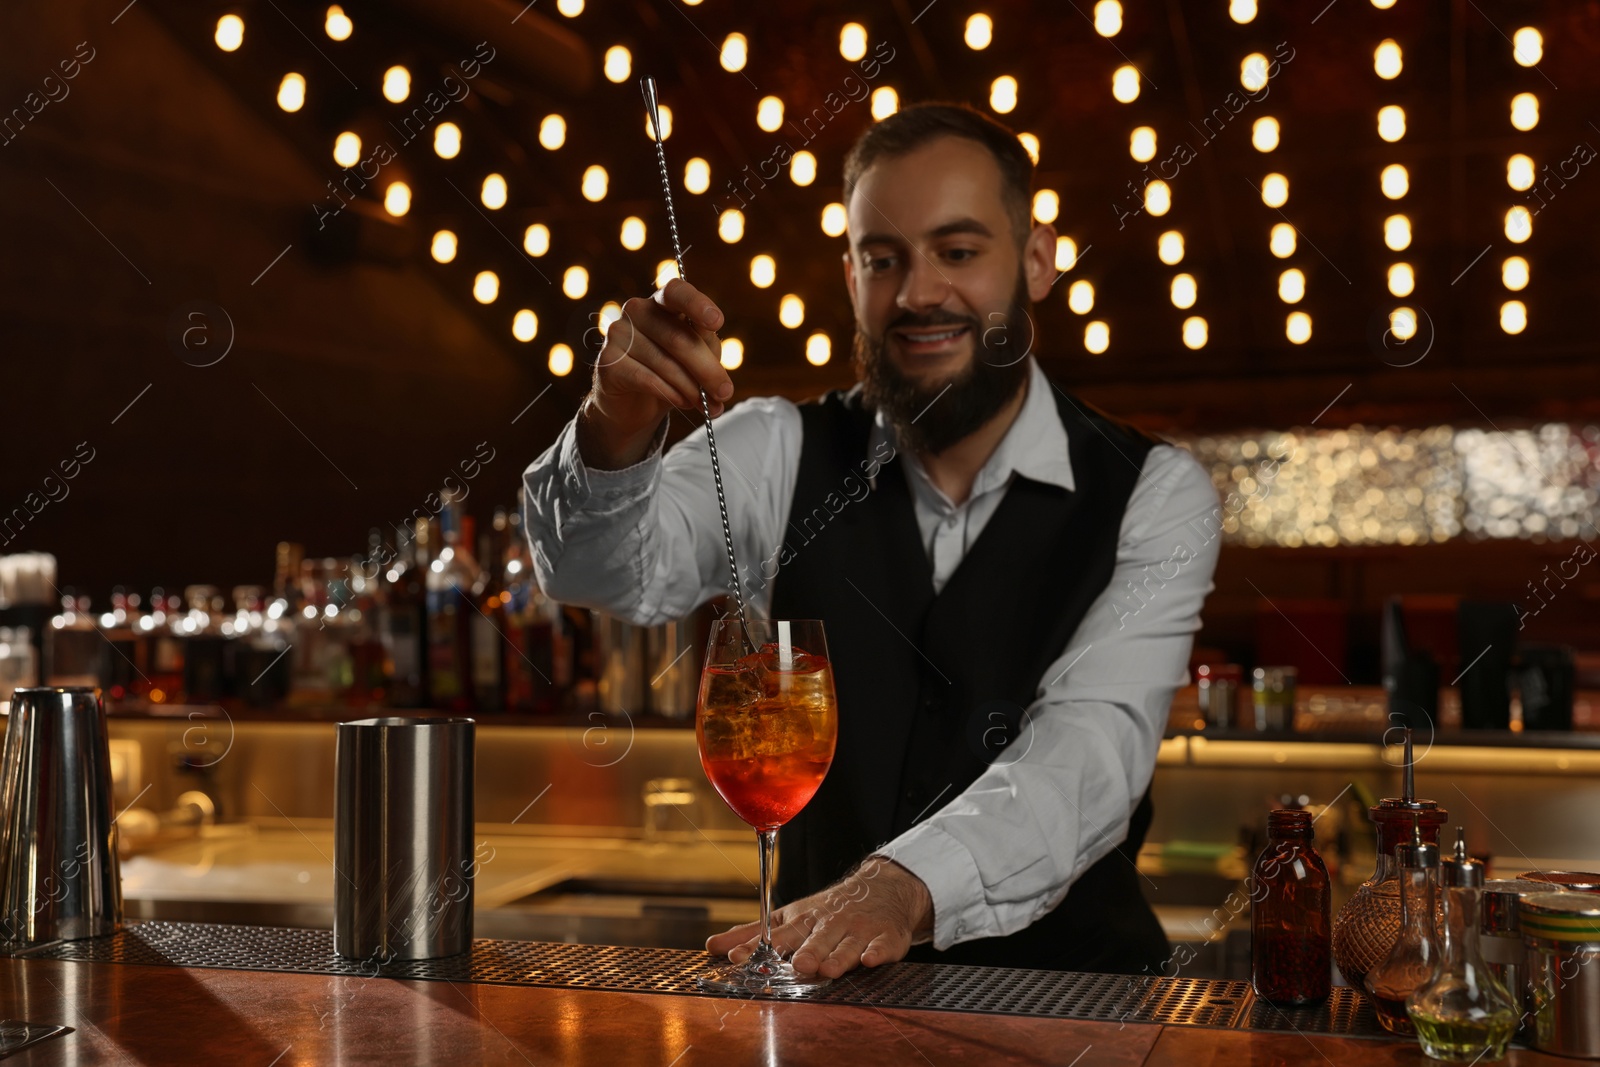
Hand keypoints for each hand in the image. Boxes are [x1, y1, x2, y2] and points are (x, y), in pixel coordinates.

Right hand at [577, 279, 730, 469]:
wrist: (632, 403)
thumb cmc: (670, 372)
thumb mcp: (696, 359)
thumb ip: (708, 357)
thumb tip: (720, 382)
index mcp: (662, 302)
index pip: (677, 292)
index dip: (697, 304)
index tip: (717, 323)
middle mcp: (637, 310)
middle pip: (678, 337)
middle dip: (707, 369)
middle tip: (725, 392)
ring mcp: (618, 333)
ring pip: (665, 362)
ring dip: (691, 388)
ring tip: (705, 404)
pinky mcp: (608, 360)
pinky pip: (646, 378)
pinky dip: (670, 394)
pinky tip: (682, 402)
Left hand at [705, 857, 933, 978]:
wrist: (881, 891)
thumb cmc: (826, 912)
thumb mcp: (789, 917)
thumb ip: (752, 934)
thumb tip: (712, 946)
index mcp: (804, 920)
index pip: (778, 935)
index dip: (757, 946)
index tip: (736, 957)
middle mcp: (829, 924)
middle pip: (815, 939)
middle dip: (806, 951)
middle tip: (797, 965)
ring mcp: (858, 930)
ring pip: (847, 944)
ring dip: (838, 955)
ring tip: (828, 969)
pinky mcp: (885, 938)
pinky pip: (881, 946)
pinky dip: (876, 952)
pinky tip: (870, 959)